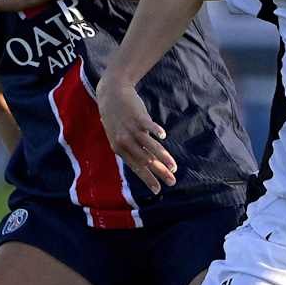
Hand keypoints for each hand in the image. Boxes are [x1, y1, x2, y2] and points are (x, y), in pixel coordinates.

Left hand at [96, 71, 176, 193]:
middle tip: (172, 181)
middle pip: (145, 161)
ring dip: (163, 157)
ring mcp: (131, 129)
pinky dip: (155, 131)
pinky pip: (148, 126)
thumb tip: (146, 162)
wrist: (111, 94)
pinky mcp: (138, 117)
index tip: (157, 190)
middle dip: (159, 173)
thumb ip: (130, 148)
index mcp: (120, 149)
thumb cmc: (116, 117)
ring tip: (173, 167)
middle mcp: (125, 141)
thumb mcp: (118, 136)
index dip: (147, 179)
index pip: (136, 168)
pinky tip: (163, 136)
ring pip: (149, 146)